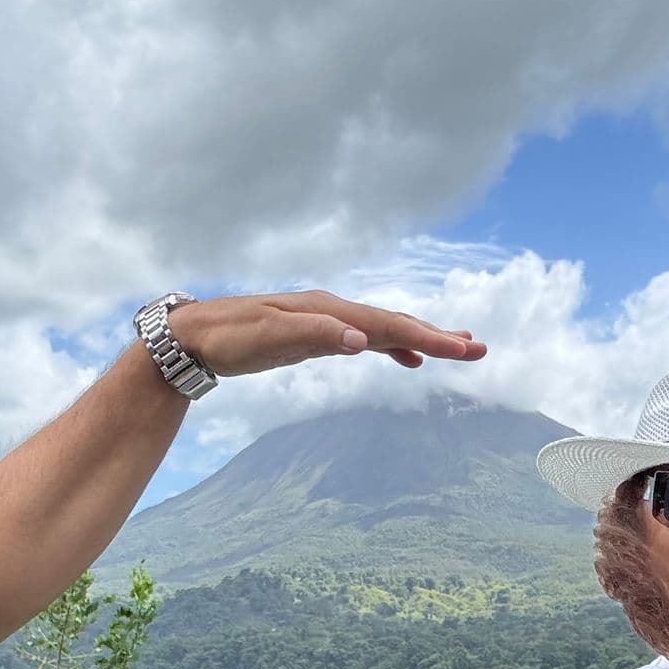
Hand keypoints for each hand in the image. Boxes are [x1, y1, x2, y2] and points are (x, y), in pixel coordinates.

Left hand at [165, 291, 485, 375]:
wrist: (190, 335)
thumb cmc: (228, 336)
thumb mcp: (269, 338)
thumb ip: (316, 337)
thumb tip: (361, 340)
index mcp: (327, 311)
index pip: (388, 325)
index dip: (429, 338)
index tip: (466, 350)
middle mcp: (331, 311)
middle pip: (394, 322)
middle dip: (437, 336)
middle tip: (478, 349)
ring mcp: (324, 321)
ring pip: (383, 328)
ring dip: (420, 337)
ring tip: (456, 346)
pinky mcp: (315, 334)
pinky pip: (365, 337)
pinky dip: (391, 345)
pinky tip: (404, 357)